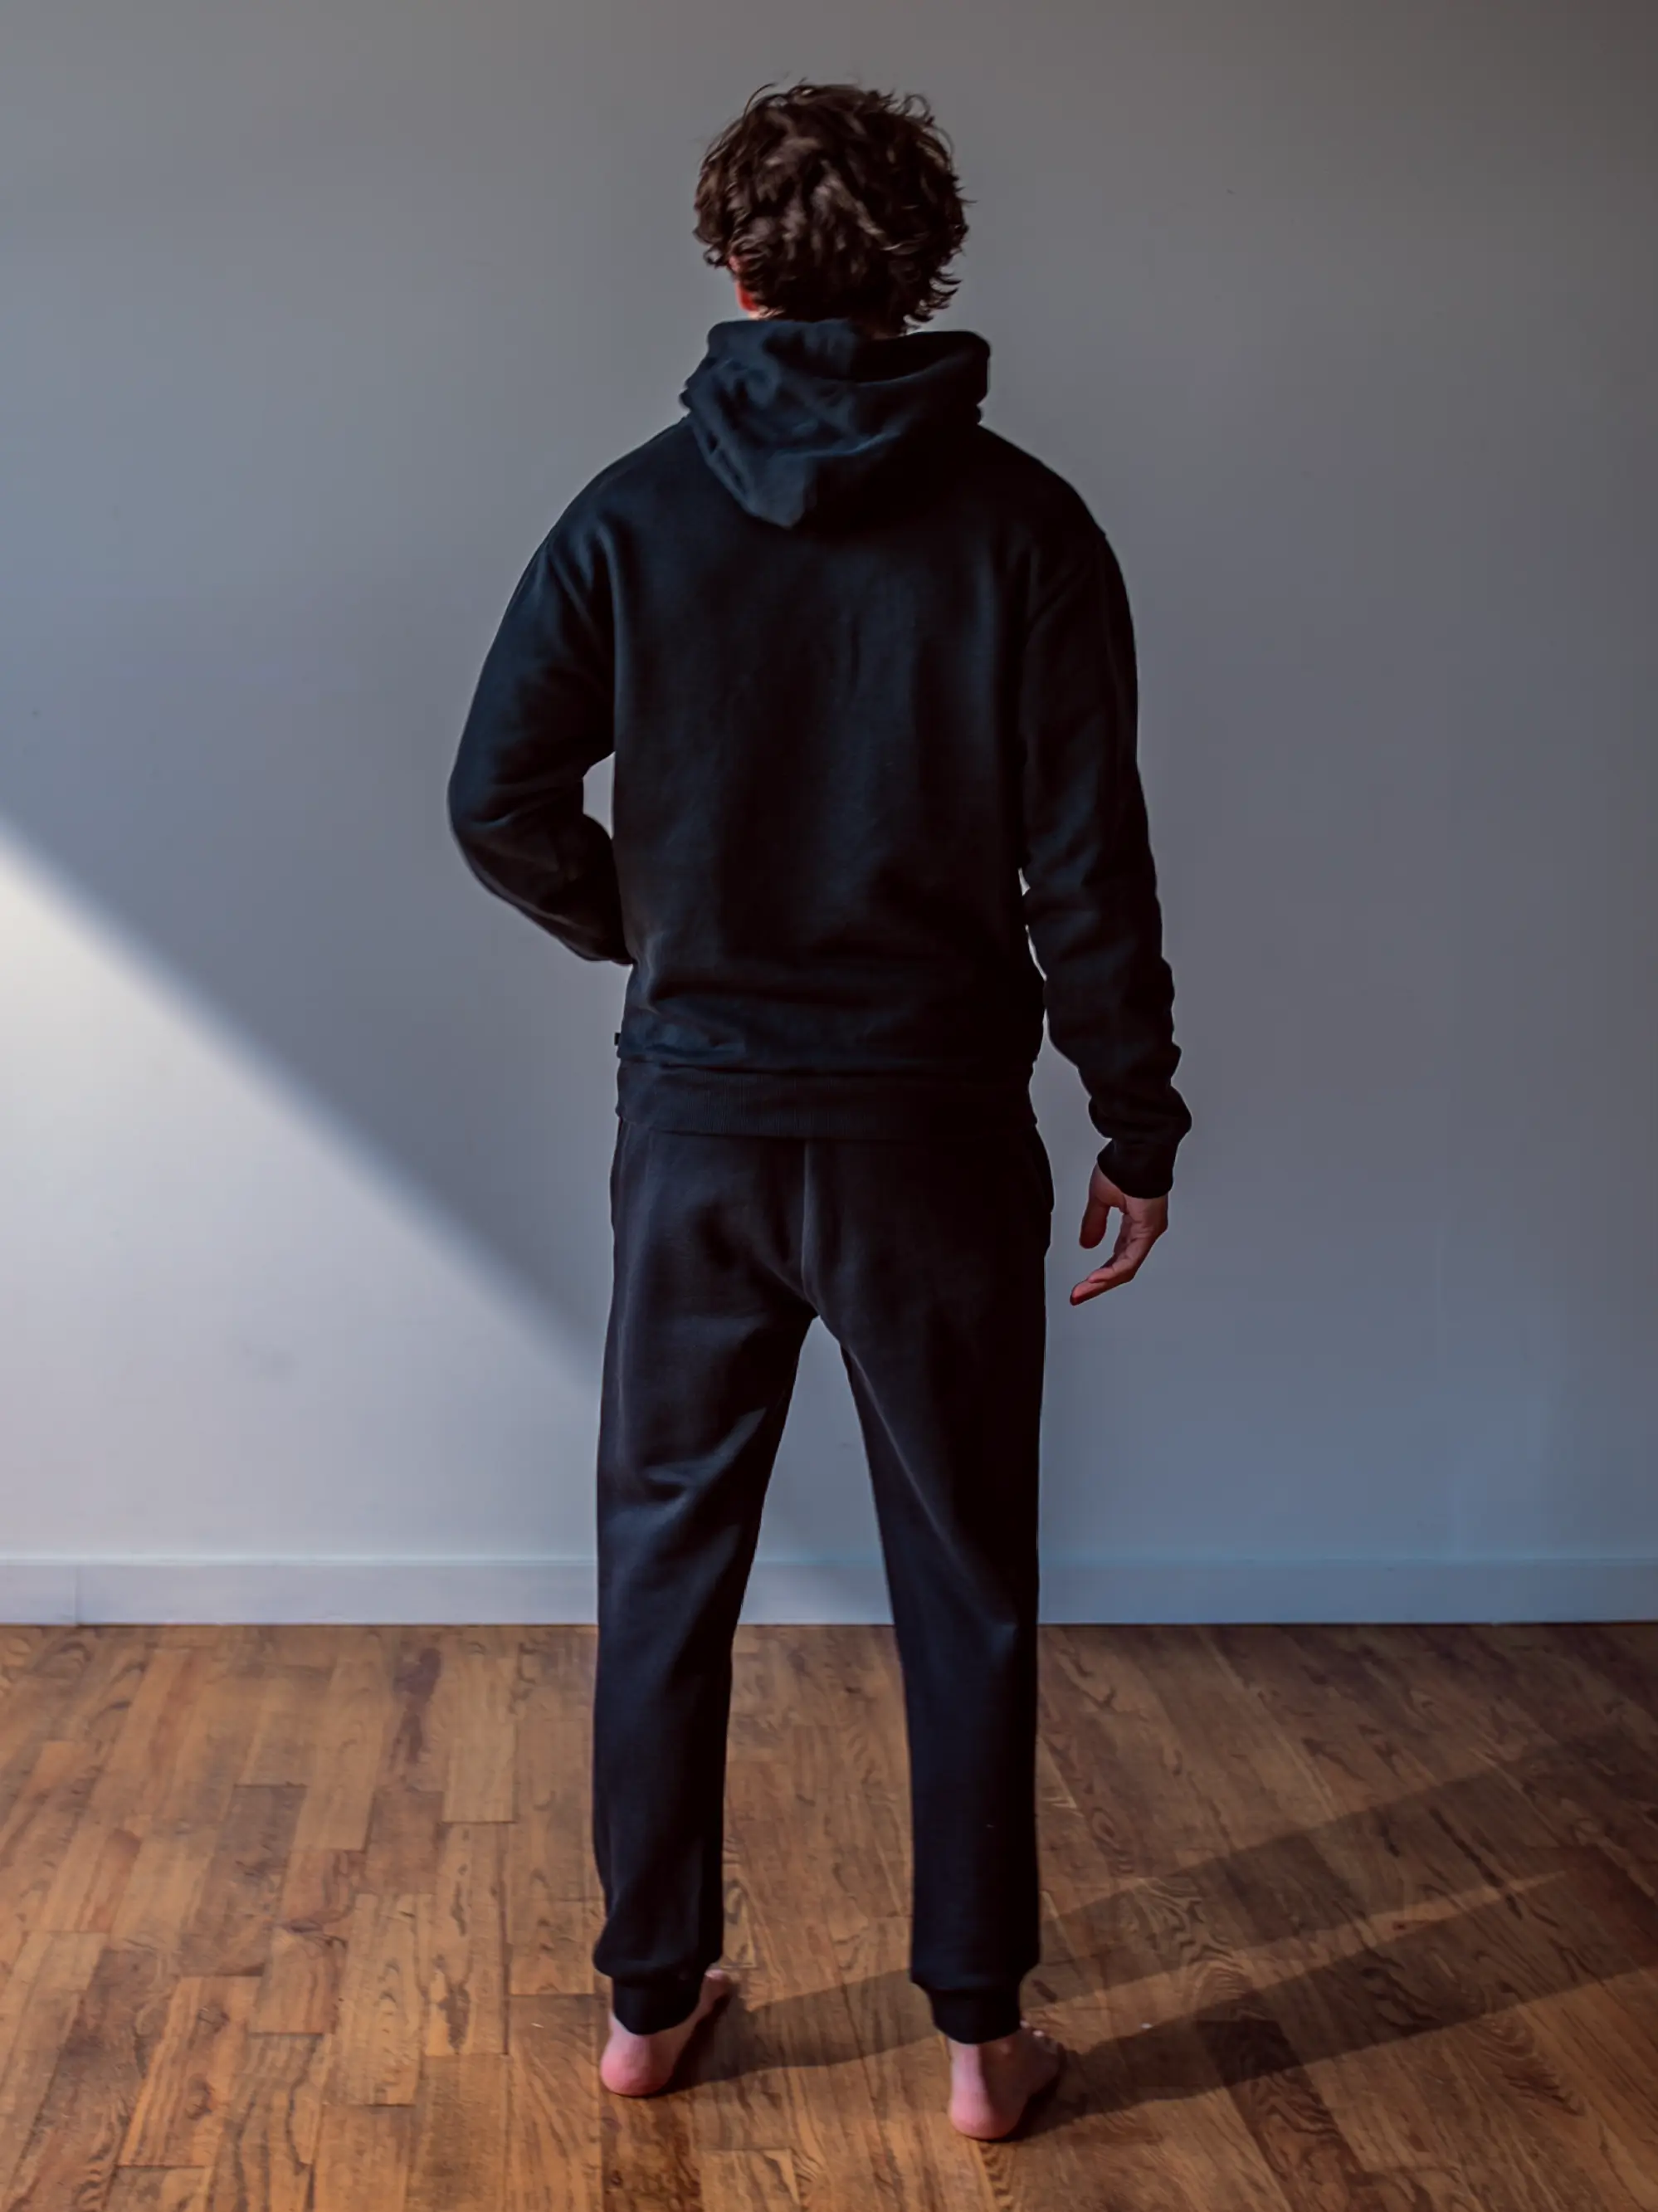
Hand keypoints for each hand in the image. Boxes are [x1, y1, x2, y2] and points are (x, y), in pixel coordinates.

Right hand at [1070, 1167, 1167, 1303]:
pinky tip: (1097, 1279)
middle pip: (1122, 1268)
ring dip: (1102, 1282)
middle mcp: (1144, 1231)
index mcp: (1135, 1224)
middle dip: (1097, 1285)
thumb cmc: (1123, 1165)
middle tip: (1078, 1296)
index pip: (1117, 1257)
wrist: (1135, 1150)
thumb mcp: (1100, 1199)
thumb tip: (1087, 1244)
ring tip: (1083, 1291)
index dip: (1099, 1273)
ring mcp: (1148, 1231)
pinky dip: (1112, 1271)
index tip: (1081, 1286)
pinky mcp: (1149, 1229)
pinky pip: (1130, 1258)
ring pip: (1126, 1268)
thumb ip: (1094, 1223)